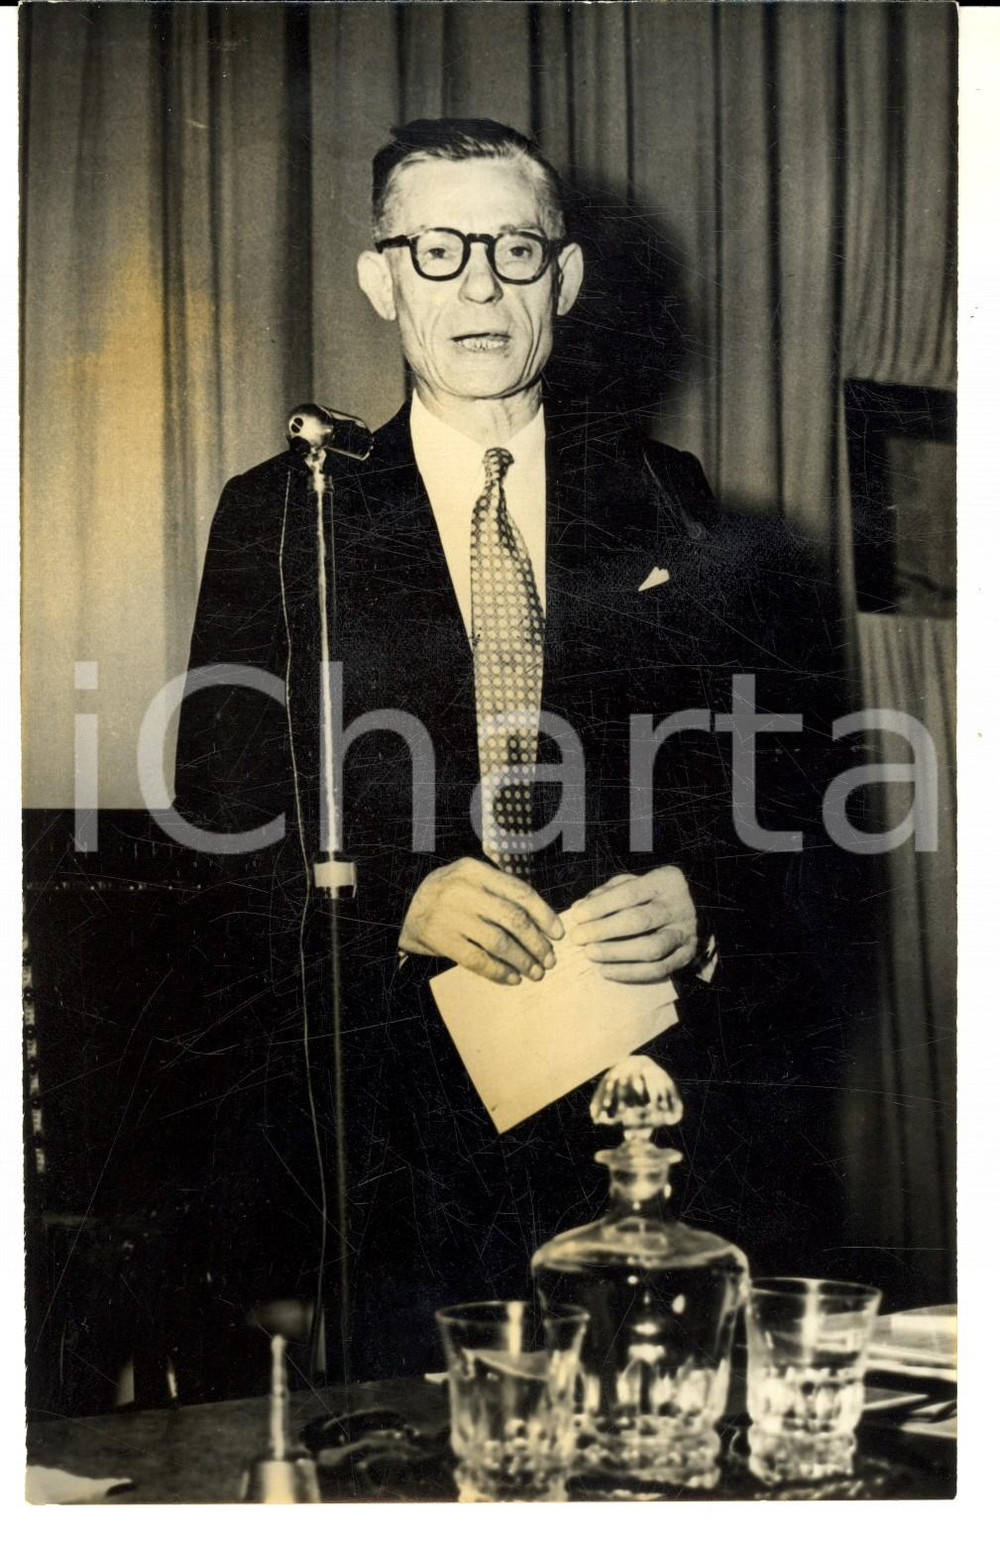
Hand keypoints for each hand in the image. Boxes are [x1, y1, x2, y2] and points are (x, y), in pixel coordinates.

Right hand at [399, 857, 564, 985]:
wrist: (401, 909)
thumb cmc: (448, 896)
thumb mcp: (469, 880)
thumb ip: (500, 890)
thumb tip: (543, 921)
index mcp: (473, 870)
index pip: (519, 891)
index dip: (544, 914)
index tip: (558, 933)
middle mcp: (462, 889)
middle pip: (513, 919)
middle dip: (537, 943)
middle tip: (549, 959)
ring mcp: (449, 915)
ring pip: (498, 942)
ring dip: (522, 961)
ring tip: (535, 972)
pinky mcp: (439, 939)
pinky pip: (477, 960)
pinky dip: (499, 972)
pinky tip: (511, 978)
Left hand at [569, 867, 697, 982]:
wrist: (694, 909)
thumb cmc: (653, 895)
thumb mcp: (632, 883)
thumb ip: (605, 893)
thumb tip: (579, 909)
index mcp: (665, 881)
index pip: (629, 893)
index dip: (600, 906)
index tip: (577, 917)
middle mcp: (678, 906)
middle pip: (639, 921)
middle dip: (603, 930)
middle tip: (578, 938)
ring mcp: (685, 933)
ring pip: (650, 948)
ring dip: (615, 953)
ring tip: (590, 953)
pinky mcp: (686, 956)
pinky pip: (658, 970)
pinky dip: (629, 973)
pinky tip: (606, 971)